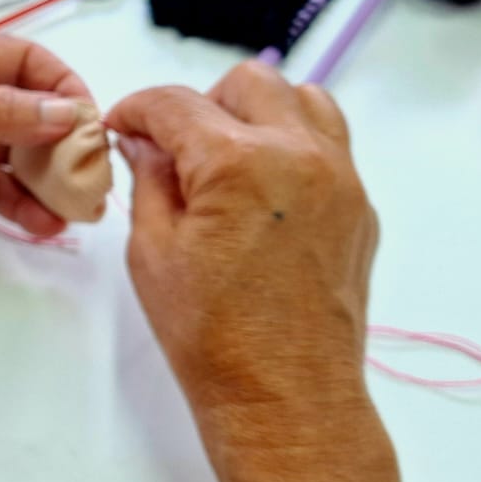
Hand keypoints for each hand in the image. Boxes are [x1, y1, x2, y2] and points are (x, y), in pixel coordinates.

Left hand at [0, 25, 92, 235]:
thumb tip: (62, 112)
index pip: (25, 61)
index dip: (62, 88)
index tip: (90, 123)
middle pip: (27, 109)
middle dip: (61, 141)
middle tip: (91, 175)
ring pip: (13, 152)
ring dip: (44, 177)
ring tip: (76, 207)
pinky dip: (17, 203)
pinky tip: (43, 223)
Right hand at [104, 60, 378, 423]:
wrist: (286, 399)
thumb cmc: (210, 335)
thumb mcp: (152, 252)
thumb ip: (150, 180)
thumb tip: (145, 143)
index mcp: (238, 162)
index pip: (174, 103)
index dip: (136, 110)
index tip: (120, 127)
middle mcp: (299, 154)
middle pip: (248, 83)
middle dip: (202, 104)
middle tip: (176, 149)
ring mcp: (340, 178)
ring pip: (304, 99)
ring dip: (259, 113)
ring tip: (229, 159)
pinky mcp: (360, 207)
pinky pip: (329, 146)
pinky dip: (293, 148)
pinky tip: (264, 196)